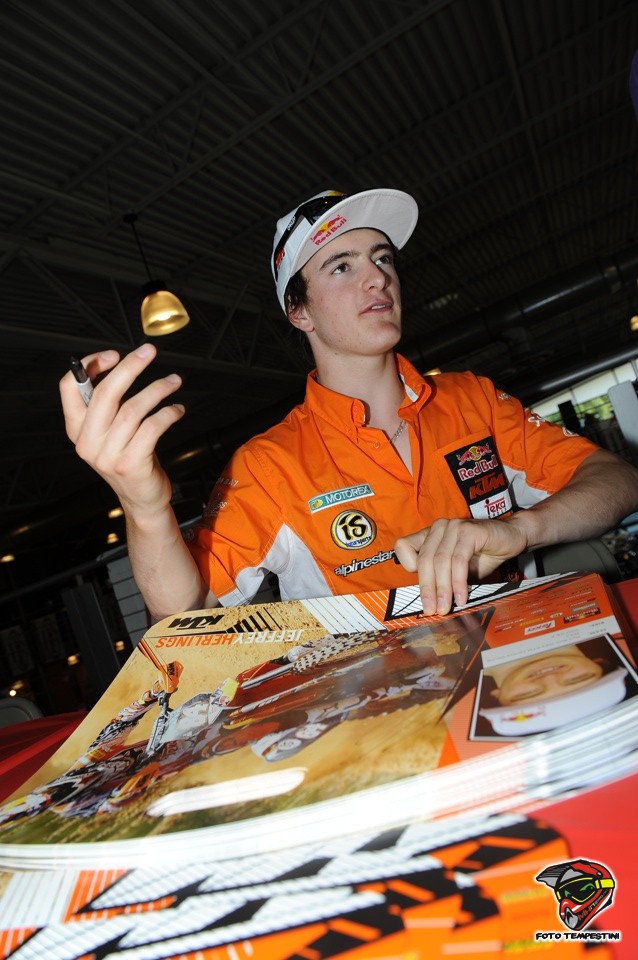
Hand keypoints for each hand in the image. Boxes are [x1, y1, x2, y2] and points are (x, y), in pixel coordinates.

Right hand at [59, 343, 184, 516]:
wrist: (141, 499)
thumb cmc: (129, 457)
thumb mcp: (109, 431)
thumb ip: (108, 404)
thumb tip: (121, 364)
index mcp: (76, 429)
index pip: (69, 388)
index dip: (91, 365)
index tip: (114, 355)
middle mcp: (87, 442)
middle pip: (105, 393)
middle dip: (130, 366)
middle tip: (149, 351)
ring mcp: (107, 455)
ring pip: (133, 409)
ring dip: (157, 389)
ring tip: (173, 382)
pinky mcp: (131, 464)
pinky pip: (152, 427)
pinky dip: (168, 413)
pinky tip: (177, 409)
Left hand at [394, 517, 528, 614]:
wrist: (512, 538)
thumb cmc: (482, 554)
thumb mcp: (457, 568)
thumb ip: (441, 577)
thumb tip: (429, 602)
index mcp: (430, 534)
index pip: (403, 547)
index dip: (408, 568)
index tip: (420, 588)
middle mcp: (439, 528)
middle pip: (424, 560)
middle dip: (427, 588)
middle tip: (431, 610)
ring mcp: (453, 527)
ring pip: (441, 561)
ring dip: (443, 589)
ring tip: (445, 607)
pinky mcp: (469, 530)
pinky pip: (459, 560)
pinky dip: (458, 581)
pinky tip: (462, 596)